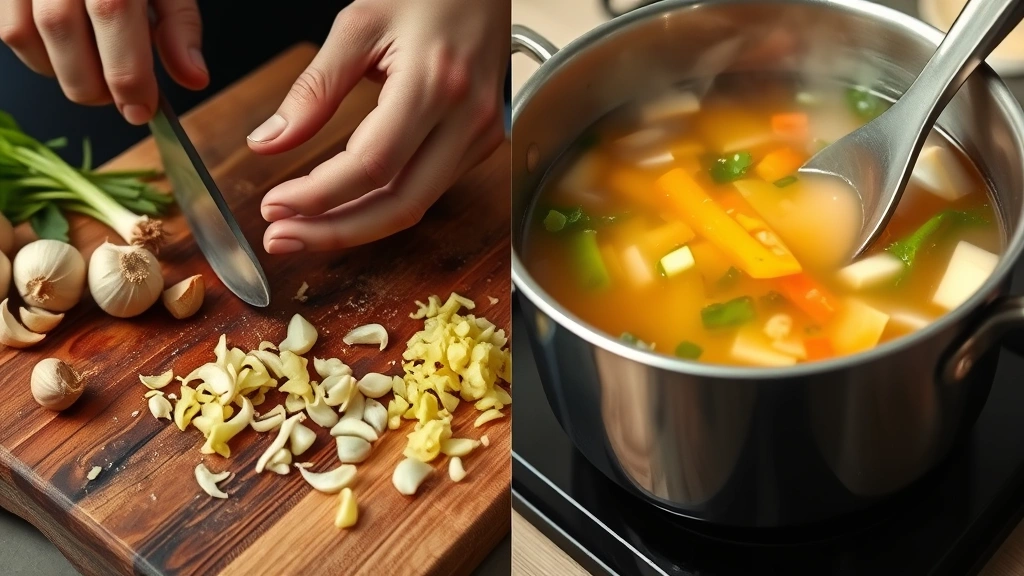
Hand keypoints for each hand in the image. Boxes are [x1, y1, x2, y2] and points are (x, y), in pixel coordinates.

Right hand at [0, 0, 208, 123]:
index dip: (126, 73)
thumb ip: (180, 27)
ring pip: (25, 32)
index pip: (111, 13)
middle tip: (120, 99)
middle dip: (92, 82)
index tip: (142, 109)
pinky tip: (70, 57)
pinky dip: (39, 57)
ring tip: (98, 78)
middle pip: (60, 27)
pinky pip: (9, 29)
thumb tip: (194, 78)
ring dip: (64, 74)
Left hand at [248, 0, 508, 253]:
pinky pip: (430, 188)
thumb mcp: (358, 25)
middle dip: (336, 231)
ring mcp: (482, 135)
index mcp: (436, 84)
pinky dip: (384, 204)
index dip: (319, 195)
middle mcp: (468, 119)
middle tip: (282, 238)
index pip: (372, 165)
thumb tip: (268, 143)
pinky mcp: (483, 141)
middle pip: (400, 204)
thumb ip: (314, 89)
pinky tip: (345, 205)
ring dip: (357, 224)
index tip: (273, 205)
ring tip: (304, 228)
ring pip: (417, 205)